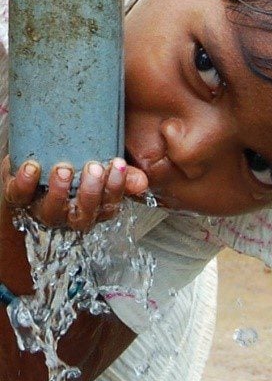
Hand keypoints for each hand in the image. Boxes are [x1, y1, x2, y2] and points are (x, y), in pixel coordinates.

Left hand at [1, 156, 147, 231]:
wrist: (36, 165)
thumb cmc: (77, 167)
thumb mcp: (102, 169)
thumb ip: (123, 175)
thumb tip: (143, 183)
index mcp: (93, 208)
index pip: (108, 206)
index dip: (115, 188)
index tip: (118, 165)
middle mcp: (69, 215)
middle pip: (82, 215)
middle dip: (89, 193)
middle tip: (94, 167)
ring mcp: (43, 208)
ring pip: (52, 212)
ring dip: (59, 191)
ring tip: (64, 169)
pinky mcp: (19, 197)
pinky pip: (19, 196)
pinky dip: (25, 183)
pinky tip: (33, 167)